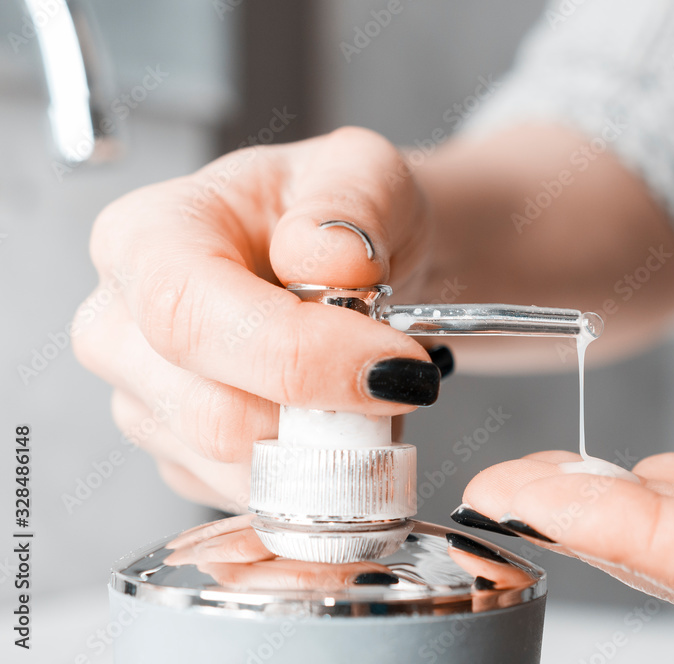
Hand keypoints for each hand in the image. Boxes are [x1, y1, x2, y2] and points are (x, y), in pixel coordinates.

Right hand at [73, 128, 441, 510]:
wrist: (345, 261)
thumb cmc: (339, 214)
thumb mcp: (365, 174)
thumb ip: (351, 205)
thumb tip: (329, 262)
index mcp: (148, 236)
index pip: (191, 314)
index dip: (300, 357)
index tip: (395, 369)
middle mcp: (121, 324)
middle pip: (210, 412)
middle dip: (327, 413)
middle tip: (401, 378)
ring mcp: (142, 399)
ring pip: (236, 468)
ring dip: (330, 446)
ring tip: (367, 387)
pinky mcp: (178, 454)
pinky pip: (251, 495)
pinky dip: (316, 471)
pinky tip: (336, 414)